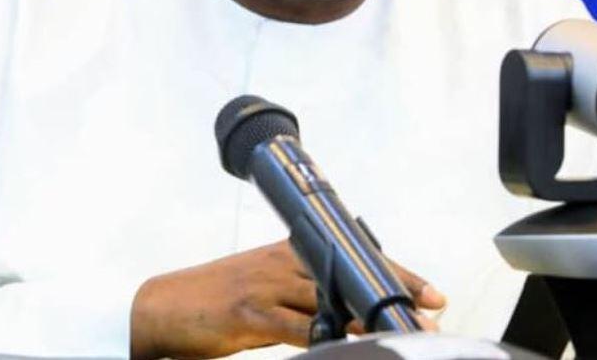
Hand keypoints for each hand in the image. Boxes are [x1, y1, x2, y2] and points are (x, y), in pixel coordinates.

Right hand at [130, 239, 445, 359]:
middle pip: (351, 275)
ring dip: (368, 317)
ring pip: (330, 299)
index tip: (431, 293)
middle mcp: (283, 262)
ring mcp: (267, 286)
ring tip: (401, 329)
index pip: (354, 258)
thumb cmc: (219, 300)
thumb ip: (306, 296)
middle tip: (431, 310)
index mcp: (290, 252)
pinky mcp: (249, 314)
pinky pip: (296, 327)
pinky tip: (344, 344)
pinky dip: (323, 336)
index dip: (396, 274)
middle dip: (393, 293)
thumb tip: (350, 313)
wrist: (164, 306)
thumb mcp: (268, 288)